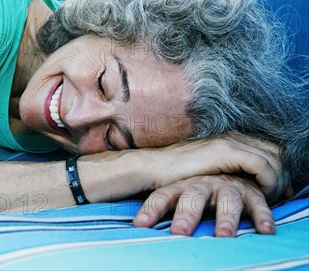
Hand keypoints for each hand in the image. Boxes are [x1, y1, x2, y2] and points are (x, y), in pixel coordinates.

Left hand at [133, 174, 277, 236]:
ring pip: (227, 200)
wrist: (225, 166)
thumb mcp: (176, 195)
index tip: (140, 225)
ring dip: (226, 219)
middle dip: (186, 215)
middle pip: (192, 197)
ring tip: (223, 236)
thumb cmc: (195, 189)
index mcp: (181, 186)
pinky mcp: (250, 193)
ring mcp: (227, 187)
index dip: (152, 210)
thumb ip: (163, 208)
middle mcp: (202, 185)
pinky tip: (265, 231)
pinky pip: (258, 205)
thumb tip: (137, 226)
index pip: (162, 197)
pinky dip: (262, 218)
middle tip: (179, 233)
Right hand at [144, 132, 288, 201]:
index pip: (268, 151)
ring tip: (267, 198)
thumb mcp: (208, 172)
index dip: (278, 171)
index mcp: (229, 140)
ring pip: (273, 158)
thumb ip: (228, 173)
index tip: (277, 191)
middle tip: (277, 196)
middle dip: (282, 175)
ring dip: (277, 180)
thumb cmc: (175, 175)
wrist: (153, 167)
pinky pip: (262, 164)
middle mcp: (232, 136)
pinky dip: (268, 180)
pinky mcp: (225, 151)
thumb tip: (248, 185)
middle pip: (276, 153)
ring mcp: (229, 141)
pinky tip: (260, 193)